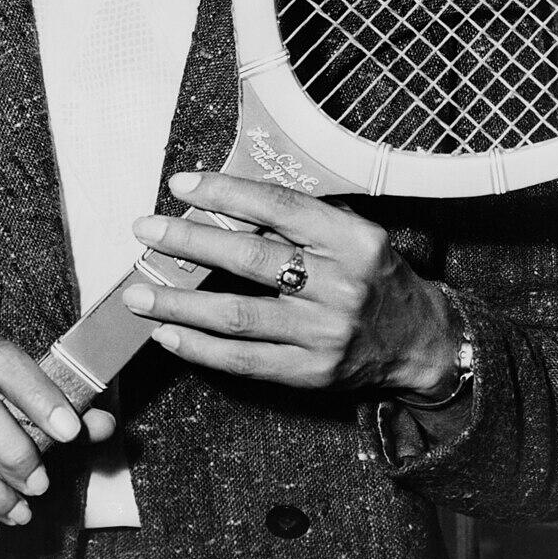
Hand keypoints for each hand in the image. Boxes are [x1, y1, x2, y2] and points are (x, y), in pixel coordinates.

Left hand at [122, 172, 459, 399]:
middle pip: (250, 258)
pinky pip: (244, 361)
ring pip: (238, 315)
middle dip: (189, 241)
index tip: (180, 184)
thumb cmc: (373, 274)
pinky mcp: (312, 374)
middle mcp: (342, 286)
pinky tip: (167, 333)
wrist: (420, 341)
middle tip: (145, 231)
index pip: (279, 206)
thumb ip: (301, 217)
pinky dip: (200, 348)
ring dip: (179, 304)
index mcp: (353, 240)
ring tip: (137, 293)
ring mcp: (325, 334)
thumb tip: (222, 197)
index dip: (225, 192)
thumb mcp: (353, 233)